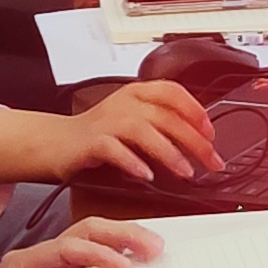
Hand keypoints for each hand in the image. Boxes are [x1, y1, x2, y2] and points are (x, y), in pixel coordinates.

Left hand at [0, 218, 162, 267]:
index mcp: (22, 266)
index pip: (66, 249)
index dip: (97, 254)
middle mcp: (41, 262)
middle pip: (85, 234)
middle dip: (120, 236)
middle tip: (154, 247)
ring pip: (96, 245)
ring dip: (126, 245)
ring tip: (157, 251)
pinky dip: (123, 266)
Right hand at [48, 79, 224, 182]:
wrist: (56, 143)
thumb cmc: (98, 135)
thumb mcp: (132, 120)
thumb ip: (161, 123)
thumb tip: (198, 139)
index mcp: (136, 94)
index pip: (172, 92)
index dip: (195, 111)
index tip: (211, 133)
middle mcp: (123, 103)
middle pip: (166, 116)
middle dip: (193, 141)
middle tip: (210, 161)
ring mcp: (106, 121)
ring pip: (144, 131)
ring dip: (169, 153)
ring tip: (185, 172)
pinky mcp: (91, 142)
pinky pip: (114, 149)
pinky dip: (132, 161)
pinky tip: (146, 174)